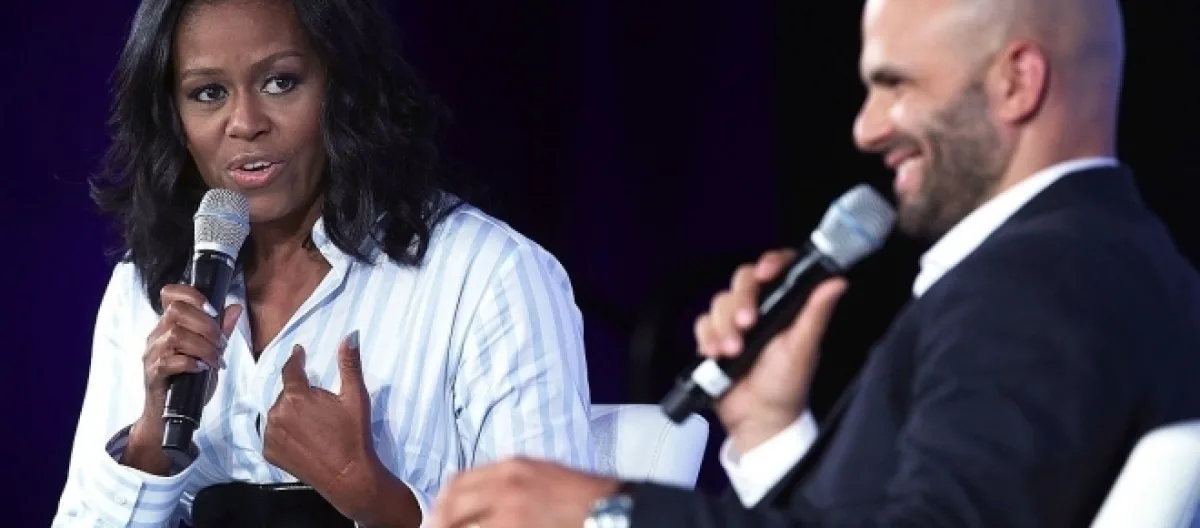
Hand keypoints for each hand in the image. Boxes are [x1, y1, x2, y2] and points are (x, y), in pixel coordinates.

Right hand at [124, 285, 240, 473]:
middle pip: (176, 311)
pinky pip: (168, 361)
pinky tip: (202, 369)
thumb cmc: (189, 380)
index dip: (192, 294)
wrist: (169, 414)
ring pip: (175, 335)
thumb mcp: (210, 351)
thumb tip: (235, 307)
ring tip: (215, 359)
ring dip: (203, 346)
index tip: (214, 308)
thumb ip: (221, 329)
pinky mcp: (152, 374)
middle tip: (220, 342)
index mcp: (169, 325)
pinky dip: (190, 363)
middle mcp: (157, 335)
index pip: (170, 294)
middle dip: (206, 324)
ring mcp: (152, 354)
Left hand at [263, 332, 385, 519]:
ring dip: (290, 412)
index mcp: (297, 396)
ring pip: (278, 413)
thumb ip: (349, 365)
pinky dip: (284, 431)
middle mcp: (277, 412)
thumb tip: (350, 336)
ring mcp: (270, 434)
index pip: (290, 369)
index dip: (296, 359)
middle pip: (286, 394)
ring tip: (310, 423)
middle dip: (299, 394)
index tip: (299, 353)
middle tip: (317, 405)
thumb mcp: (355, 397)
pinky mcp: (269, 452)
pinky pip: (273, 433)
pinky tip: (301, 438)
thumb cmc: (353, 435)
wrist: (347, 475)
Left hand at [431, 458, 619, 527]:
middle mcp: (506, 485)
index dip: (442, 505)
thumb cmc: (587, 499)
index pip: (458, 483)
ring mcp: (511, 512)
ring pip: (462, 525)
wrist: (614, 511)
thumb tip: (487, 504)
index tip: (437, 519)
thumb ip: (512, 485)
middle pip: (451, 507)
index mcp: (513, 468)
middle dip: (439, 523)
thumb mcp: (546, 476)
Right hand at [694, 249, 847, 454]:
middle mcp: (760, 307)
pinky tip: (715, 354)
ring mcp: (734, 321)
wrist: (757, 418)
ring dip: (723, 326)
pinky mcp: (714, 337)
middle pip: (743, 281)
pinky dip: (708, 337)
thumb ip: (815, 313)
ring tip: (732, 352)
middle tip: (747, 325)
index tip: (767, 273)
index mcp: (784, 304)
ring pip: (720, 302)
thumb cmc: (787, 384)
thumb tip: (837, 280)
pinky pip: (703, 323)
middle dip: (741, 301)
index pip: (777, 269)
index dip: (770, 263)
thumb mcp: (803, 348)